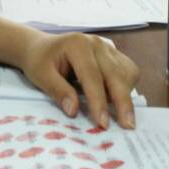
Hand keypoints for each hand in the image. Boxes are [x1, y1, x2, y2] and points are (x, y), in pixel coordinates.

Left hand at [19, 33, 138, 129]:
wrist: (40, 46)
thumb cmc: (39, 60)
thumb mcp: (40, 74)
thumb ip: (57, 90)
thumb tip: (73, 111)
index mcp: (77, 44)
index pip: (92, 75)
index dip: (98, 100)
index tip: (102, 123)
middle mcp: (96, 43)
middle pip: (116, 74)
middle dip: (123, 102)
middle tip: (127, 126)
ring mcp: (107, 47)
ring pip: (127, 73)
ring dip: (126, 95)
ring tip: (121, 117)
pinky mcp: (114, 54)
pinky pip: (128, 71)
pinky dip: (126, 87)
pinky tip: (116, 100)